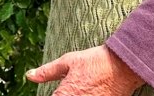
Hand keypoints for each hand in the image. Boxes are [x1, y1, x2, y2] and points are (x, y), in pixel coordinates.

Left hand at [26, 45, 144, 95]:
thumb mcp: (69, 61)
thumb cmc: (96, 61)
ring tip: (83, 89)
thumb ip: (47, 71)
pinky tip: (90, 93)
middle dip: (65, 95)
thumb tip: (30, 75)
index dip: (55, 95)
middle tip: (73, 88)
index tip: (60, 91)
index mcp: (64, 95)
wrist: (124, 65)